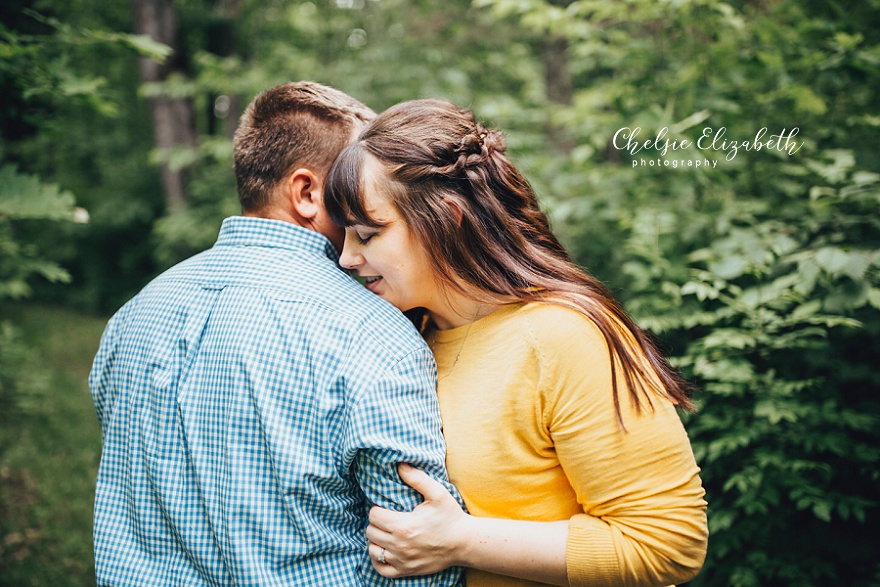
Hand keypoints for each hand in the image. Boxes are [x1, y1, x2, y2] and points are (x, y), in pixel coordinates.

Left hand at [367, 463, 469, 577]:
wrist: (464, 542)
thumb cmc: (450, 517)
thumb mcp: (437, 493)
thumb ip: (417, 478)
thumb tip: (400, 465)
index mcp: (404, 526)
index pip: (374, 516)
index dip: (377, 509)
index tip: (386, 508)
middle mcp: (400, 545)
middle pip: (371, 532)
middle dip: (376, 523)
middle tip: (387, 519)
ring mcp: (402, 560)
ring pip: (373, 550)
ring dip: (376, 540)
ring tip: (386, 533)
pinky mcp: (406, 570)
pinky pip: (381, 569)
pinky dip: (378, 559)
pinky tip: (384, 550)